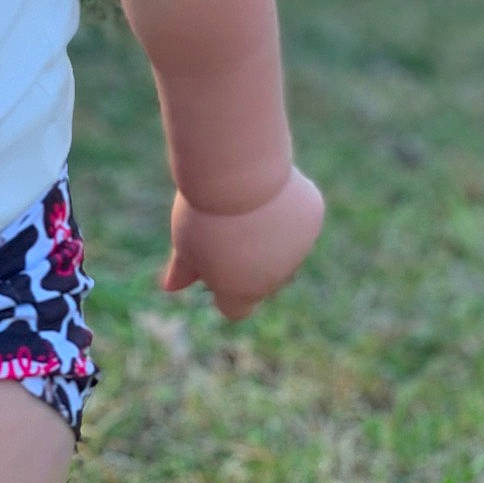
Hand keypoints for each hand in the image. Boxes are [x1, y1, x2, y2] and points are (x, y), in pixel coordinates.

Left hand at [160, 166, 324, 320]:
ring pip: (284, 242)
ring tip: (247, 199)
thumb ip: (183, 269)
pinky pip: (298, 212)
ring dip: (269, 228)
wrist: (239, 175)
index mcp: (240, 293)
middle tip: (226, 221)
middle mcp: (275, 279)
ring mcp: (299, 247)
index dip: (225, 287)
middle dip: (249, 255)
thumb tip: (170, 287)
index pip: (237, 307)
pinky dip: (286, 201)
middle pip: (262, 274)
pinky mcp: (313, 216)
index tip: (213, 260)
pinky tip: (269, 184)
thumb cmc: (205, 213)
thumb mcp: (185, 242)